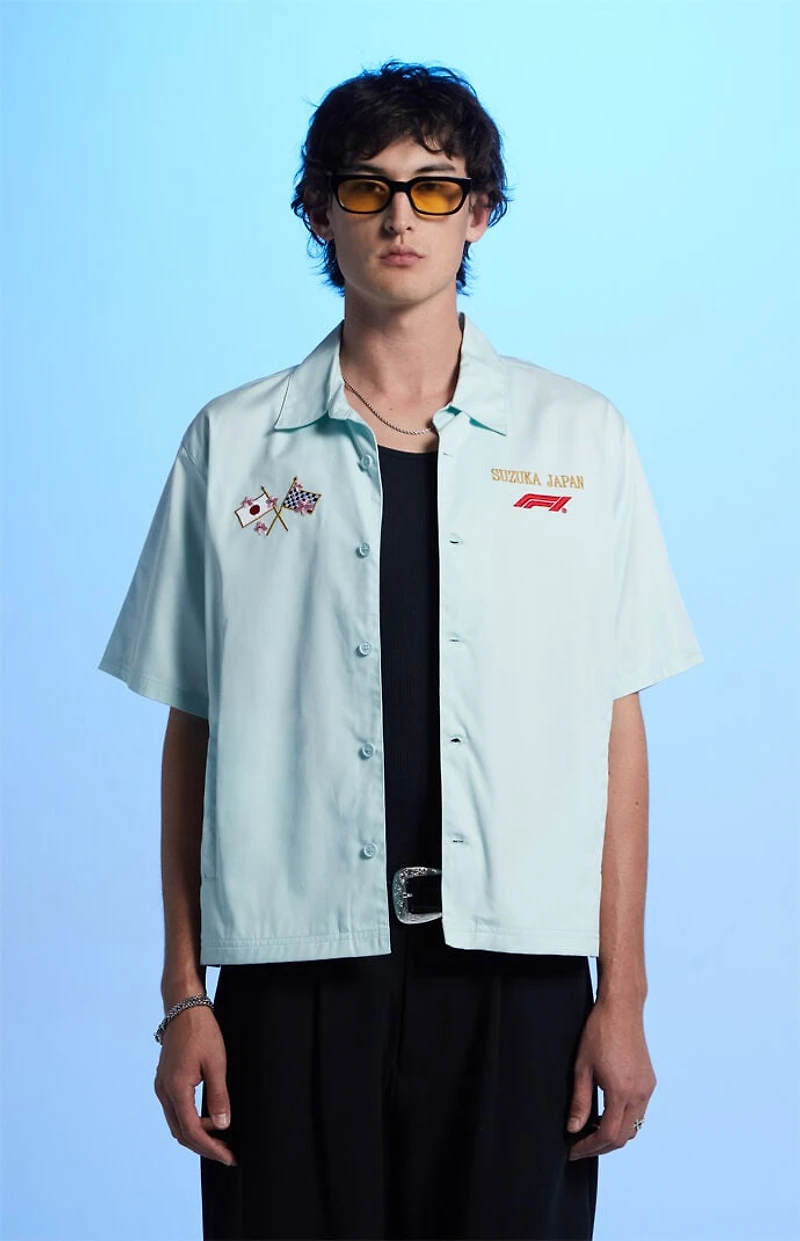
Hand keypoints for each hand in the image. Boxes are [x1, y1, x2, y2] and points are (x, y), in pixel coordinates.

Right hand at [154, 1006, 236, 1165]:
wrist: (183, 1007)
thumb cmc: (201, 1031)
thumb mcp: (216, 1063)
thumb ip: (219, 1096)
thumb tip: (222, 1125)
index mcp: (176, 1089)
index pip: (192, 1131)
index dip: (211, 1148)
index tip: (228, 1157)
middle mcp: (164, 1091)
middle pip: (181, 1133)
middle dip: (204, 1147)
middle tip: (226, 1154)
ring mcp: (162, 1086)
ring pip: (176, 1123)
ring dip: (197, 1134)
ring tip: (220, 1138)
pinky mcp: (165, 1081)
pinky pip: (175, 1110)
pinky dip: (190, 1120)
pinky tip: (207, 1118)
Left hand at [566, 997, 655, 1159]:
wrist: (622, 1009)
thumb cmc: (599, 1033)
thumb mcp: (582, 1068)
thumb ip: (579, 1101)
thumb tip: (574, 1129)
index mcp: (621, 1092)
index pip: (608, 1135)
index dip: (589, 1147)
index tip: (574, 1150)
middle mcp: (639, 1094)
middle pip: (623, 1137)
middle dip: (601, 1146)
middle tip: (580, 1145)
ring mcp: (647, 1088)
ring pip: (633, 1127)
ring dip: (614, 1134)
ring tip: (591, 1130)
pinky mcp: (649, 1082)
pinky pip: (639, 1112)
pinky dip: (623, 1120)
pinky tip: (606, 1113)